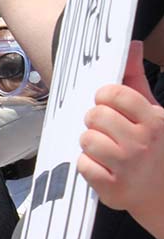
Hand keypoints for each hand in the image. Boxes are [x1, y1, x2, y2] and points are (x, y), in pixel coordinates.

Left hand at [78, 41, 163, 238]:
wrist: (162, 193)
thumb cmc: (152, 146)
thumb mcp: (150, 111)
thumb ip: (136, 79)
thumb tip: (131, 45)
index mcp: (154, 119)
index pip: (114, 93)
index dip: (104, 97)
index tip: (107, 104)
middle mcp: (143, 142)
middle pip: (95, 115)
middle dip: (95, 121)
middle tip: (106, 130)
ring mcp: (128, 167)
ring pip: (86, 139)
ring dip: (90, 144)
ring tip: (105, 150)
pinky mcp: (114, 188)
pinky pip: (83, 165)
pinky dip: (88, 166)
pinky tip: (103, 167)